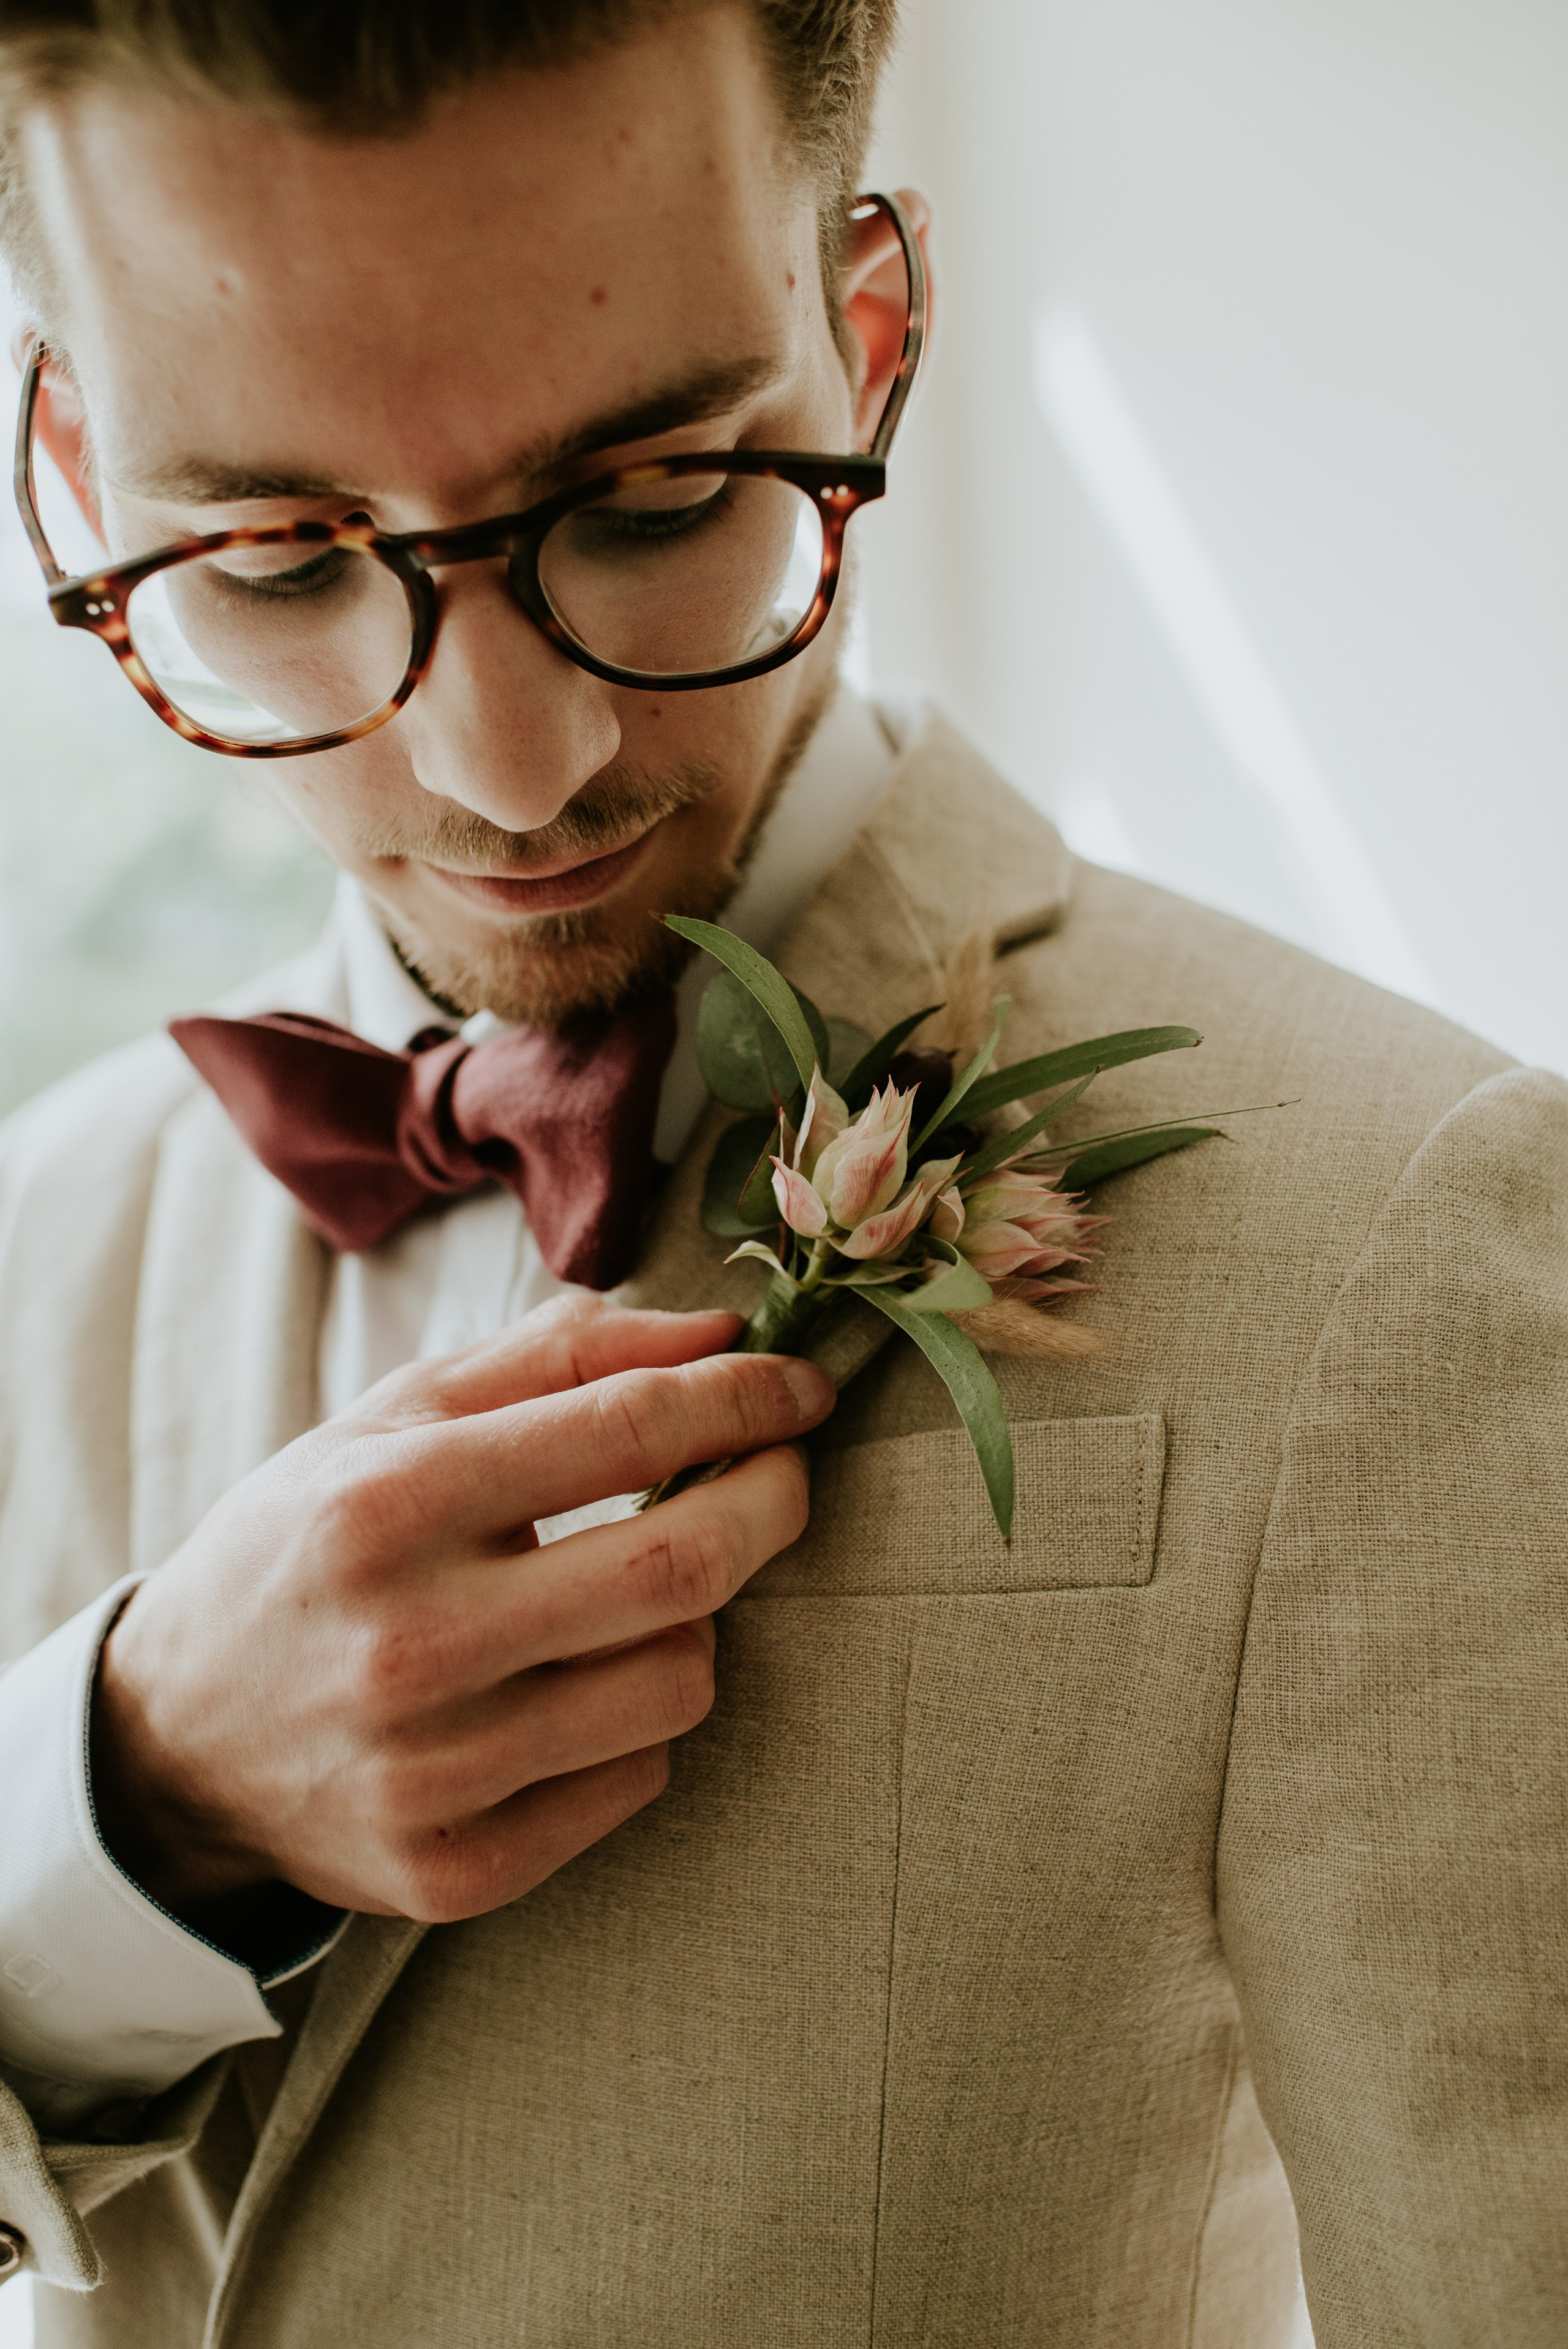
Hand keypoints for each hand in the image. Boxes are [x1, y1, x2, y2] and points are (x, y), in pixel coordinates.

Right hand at [91, 1296, 832, 1922]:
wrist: (175, 1736)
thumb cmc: (310, 1545)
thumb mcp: (396, 1418)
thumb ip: (558, 1358)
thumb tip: (719, 1333)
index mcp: (388, 1504)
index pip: (628, 1429)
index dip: (745, 1397)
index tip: (799, 1386)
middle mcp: (409, 1642)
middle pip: (683, 1563)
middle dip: (772, 1497)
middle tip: (780, 1468)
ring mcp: (433, 1772)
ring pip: (679, 1680)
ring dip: (696, 1618)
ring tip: (638, 1592)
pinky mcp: (455, 1870)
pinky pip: (637, 1778)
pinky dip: (639, 1719)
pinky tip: (581, 1685)